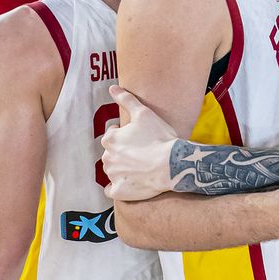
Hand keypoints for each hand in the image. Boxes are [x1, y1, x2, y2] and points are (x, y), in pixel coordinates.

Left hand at [101, 84, 182, 201]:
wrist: (171, 165)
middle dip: (122, 152)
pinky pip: (112, 190)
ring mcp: (112, 175)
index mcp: (110, 139)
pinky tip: (130, 183)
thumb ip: (126, 99)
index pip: (112, 135)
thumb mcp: (144, 114)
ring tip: (140, 167)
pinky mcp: (119, 191)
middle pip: (112, 153)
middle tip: (141, 152)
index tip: (138, 138)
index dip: (126, 135)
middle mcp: (107, 157)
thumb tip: (112, 88)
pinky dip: (118, 187)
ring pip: (112, 170)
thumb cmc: (159, 138)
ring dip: (121, 168)